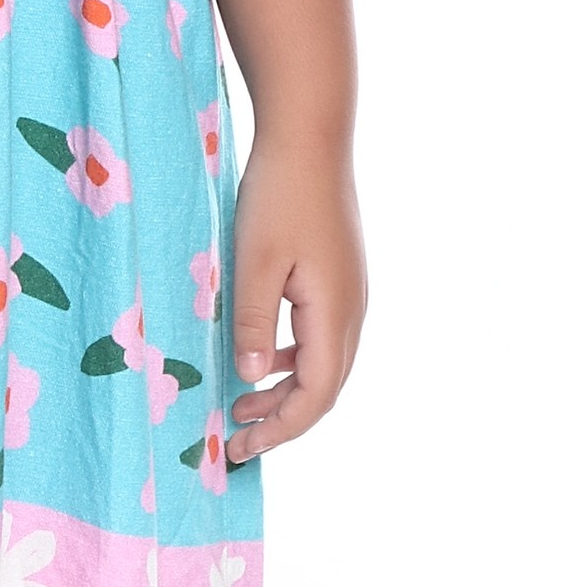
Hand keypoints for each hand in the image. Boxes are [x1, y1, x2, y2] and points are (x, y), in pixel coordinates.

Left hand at [223, 134, 365, 463]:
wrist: (311, 138)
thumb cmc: (279, 195)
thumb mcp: (254, 261)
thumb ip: (253, 323)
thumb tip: (250, 379)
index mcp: (334, 313)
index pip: (316, 395)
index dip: (280, 429)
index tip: (239, 448)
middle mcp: (352, 310)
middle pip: (324, 388)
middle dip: (282, 420)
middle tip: (234, 440)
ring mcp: (350, 294)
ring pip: (324, 364)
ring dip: (286, 392)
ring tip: (240, 407)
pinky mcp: (339, 278)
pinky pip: (320, 337)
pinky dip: (292, 361)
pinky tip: (261, 362)